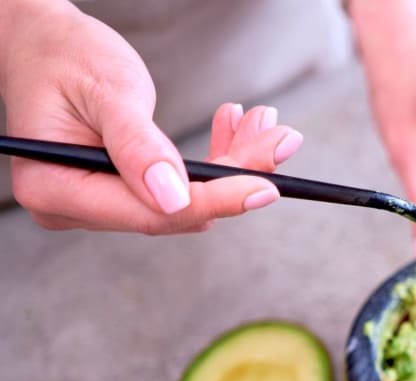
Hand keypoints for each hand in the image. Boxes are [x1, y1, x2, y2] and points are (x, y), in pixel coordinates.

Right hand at [0, 1, 302, 233]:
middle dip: (234, 175)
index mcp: (56, 188)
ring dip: (230, 163)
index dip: (214, 201)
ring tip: (261, 123)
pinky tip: (234, 127)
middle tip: (280, 139)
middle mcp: (74, 206)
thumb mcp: (107, 93)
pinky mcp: (120, 190)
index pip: (151, 213)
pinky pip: (178, 186)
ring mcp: (98, 202)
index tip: (265, 187)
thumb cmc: (64, 54)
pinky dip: (212, 160)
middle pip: (175, 209)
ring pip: (185, 198)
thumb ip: (138, 146)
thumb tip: (174, 198)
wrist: (43, 40)